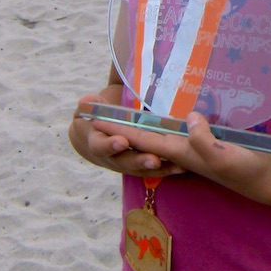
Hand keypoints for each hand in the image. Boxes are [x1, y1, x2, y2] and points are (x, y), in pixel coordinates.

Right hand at [69, 89, 185, 178]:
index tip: (122, 141)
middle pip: (125, 162)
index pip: (101, 146)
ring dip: (159, 168)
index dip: (110, 145)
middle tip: (154, 160)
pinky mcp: (140, 165)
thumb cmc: (96, 115)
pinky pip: (154, 170)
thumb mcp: (90, 107)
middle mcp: (112, 157)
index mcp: (97, 142)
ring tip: (176, 165)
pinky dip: (168, 169)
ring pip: (142, 168)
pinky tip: (184, 166)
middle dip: (140, 161)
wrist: (96, 133)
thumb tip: (87, 101)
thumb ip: (91, 104)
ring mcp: (126, 163)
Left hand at [90, 112, 270, 206]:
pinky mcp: (207, 142)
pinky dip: (167, 120)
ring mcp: (195, 147)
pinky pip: (179, 130)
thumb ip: (204, 140)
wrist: (269, 179)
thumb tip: (188, 117)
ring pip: (160, 133)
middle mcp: (183, 149)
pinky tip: (168, 111)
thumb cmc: (247, 169)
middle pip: (146, 137)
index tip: (96, 118)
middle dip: (123, 125)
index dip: (120, 129)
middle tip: (101, 108)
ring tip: (124, 107)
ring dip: (141, 123)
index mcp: (183, 152)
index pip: (144, 140)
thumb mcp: (225, 156)